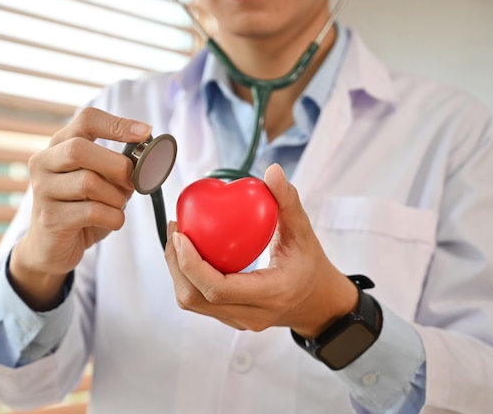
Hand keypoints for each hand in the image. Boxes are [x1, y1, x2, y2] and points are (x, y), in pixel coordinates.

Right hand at [10, 107, 151, 309]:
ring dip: (116, 197)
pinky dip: (113, 217)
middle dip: (117, 166)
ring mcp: (42, 190)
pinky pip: (93, 211)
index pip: (86, 120)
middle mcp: (44, 162)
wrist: (50, 247)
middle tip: (132, 182)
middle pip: (80, 149)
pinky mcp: (50, 217)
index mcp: (59, 145)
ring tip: (117, 205)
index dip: (117, 124)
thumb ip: (116, 166)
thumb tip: (147, 158)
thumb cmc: (80, 209)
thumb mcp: (99, 181)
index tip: (146, 132)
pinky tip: (111, 220)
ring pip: (88, 182)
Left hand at [165, 164, 358, 338]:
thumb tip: (272, 171)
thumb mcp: (303, 230)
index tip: (182, 235)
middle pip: (197, 299)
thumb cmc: (309, 263)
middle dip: (176, 265)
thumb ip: (288, 200)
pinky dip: (187, 278)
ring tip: (177, 239)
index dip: (192, 265)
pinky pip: (200, 302)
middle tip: (175, 231)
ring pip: (193, 303)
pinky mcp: (230, 318)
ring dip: (177, 272)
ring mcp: (239, 321)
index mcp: (271, 294)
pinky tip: (188, 252)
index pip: (219, 289)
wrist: (316, 301)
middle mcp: (252, 315)